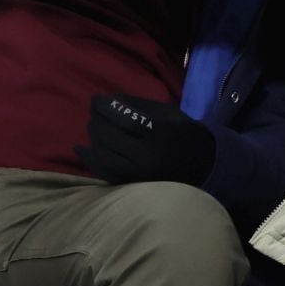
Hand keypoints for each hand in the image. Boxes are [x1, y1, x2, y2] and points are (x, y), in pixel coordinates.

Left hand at [75, 94, 214, 185]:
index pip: (124, 119)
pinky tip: (81, 149)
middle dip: (97, 122)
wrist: (203, 165)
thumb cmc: (182, 132)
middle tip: (94, 114)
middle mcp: (148, 157)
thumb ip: (137, 105)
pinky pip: (106, 173)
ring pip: (104, 156)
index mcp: (159, 134)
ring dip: (93, 140)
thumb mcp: (166, 112)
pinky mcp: (134, 186)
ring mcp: (140, 175)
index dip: (105, 108)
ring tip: (92, 127)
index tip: (95, 100)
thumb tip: (106, 100)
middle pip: (110, 138)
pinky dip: (92, 161)